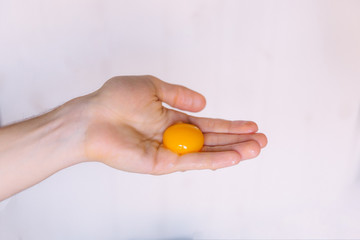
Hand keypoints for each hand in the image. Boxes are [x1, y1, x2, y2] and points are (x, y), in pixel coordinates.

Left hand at [77, 75, 266, 173]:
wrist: (93, 118)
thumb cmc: (116, 100)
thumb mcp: (152, 86)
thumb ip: (179, 94)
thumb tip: (204, 103)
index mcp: (173, 118)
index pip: (208, 124)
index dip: (230, 125)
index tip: (251, 125)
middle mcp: (174, 137)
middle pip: (212, 140)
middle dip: (238, 140)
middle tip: (262, 140)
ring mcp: (169, 151)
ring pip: (207, 153)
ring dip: (233, 151)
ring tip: (256, 148)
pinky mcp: (162, 163)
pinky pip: (192, 162)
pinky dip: (214, 160)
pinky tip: (234, 157)